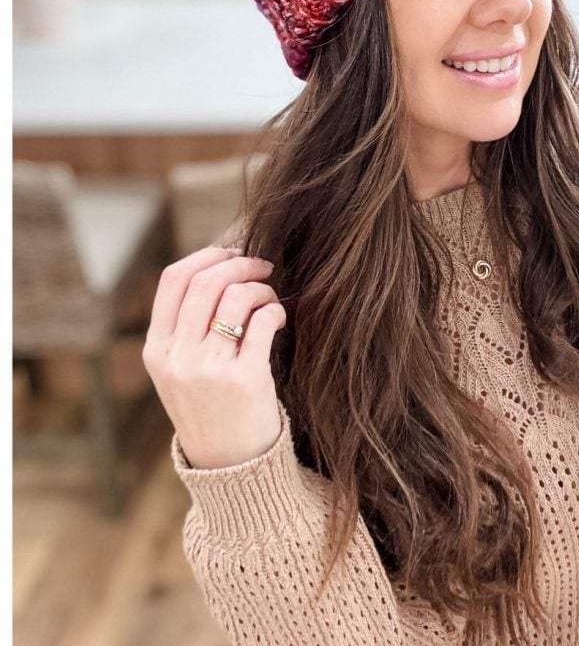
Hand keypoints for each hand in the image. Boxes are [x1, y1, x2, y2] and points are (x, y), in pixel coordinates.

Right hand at [142, 245, 286, 468]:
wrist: (231, 467)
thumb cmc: (212, 407)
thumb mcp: (179, 370)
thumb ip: (186, 325)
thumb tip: (219, 264)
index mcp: (157, 351)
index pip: (173, 280)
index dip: (207, 256)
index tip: (232, 252)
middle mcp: (178, 359)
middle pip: (207, 281)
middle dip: (240, 263)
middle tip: (262, 267)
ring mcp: (209, 370)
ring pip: (236, 297)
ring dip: (261, 288)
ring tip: (270, 300)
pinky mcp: (245, 380)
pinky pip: (263, 322)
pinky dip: (275, 311)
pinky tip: (279, 321)